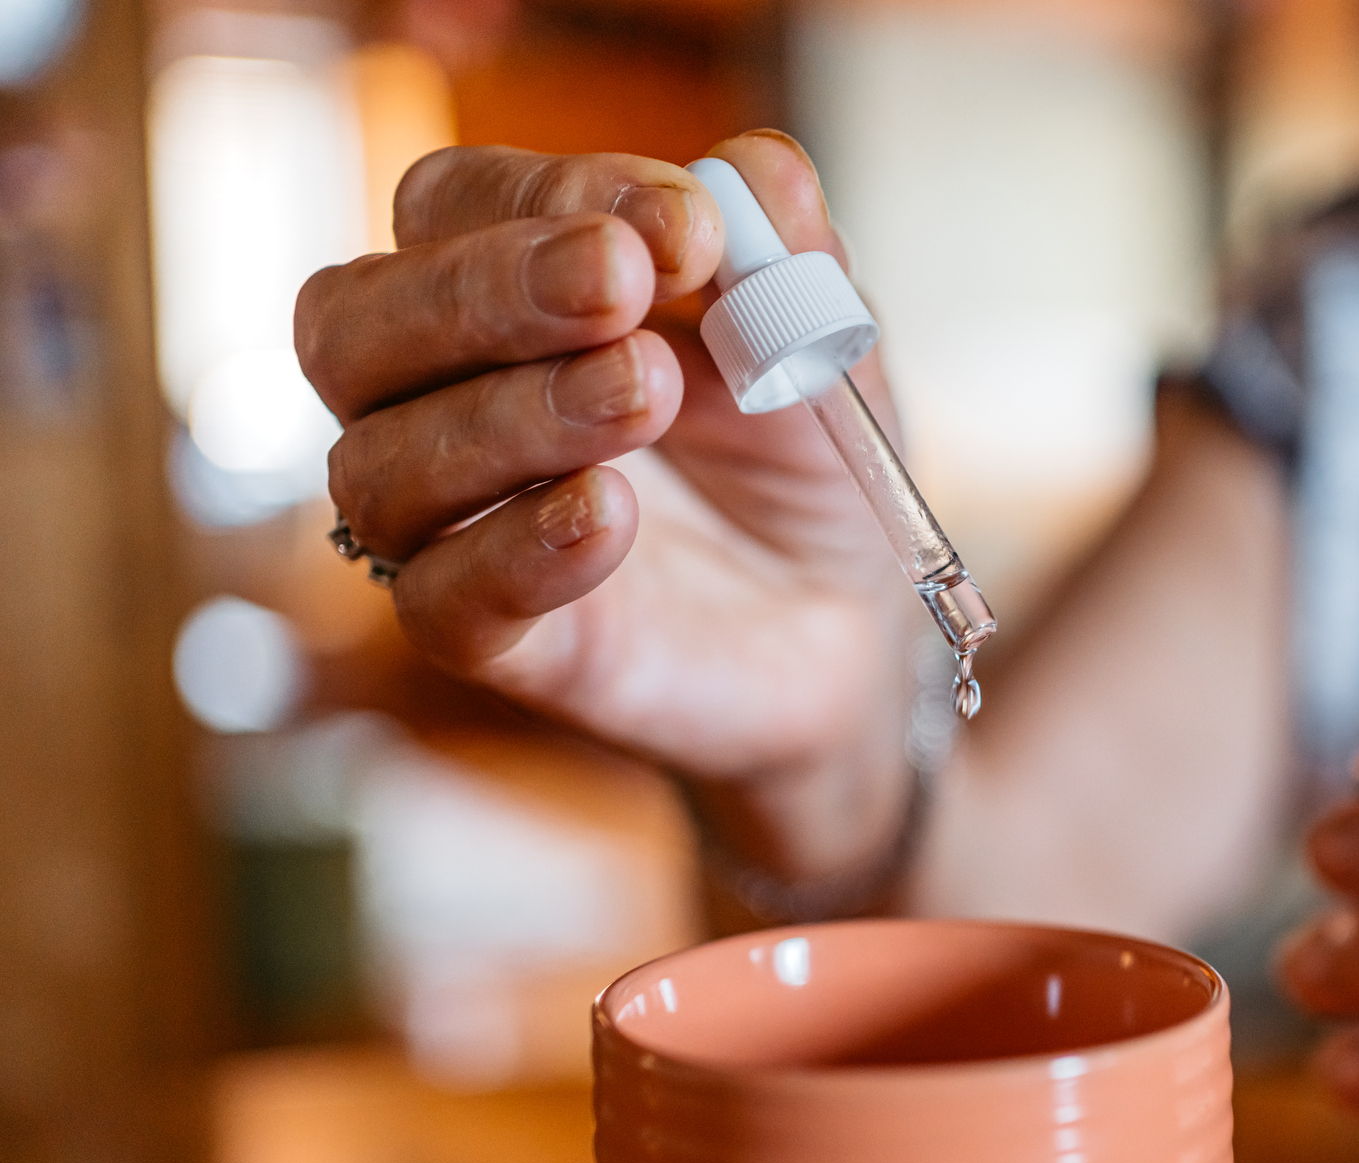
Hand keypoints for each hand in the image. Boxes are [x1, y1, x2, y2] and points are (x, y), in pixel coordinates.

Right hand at [296, 135, 915, 872]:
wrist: (844, 616)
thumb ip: (786, 255)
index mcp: (498, 289)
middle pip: (354, 322)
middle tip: (619, 283)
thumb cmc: (797, 458)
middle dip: (488, 289)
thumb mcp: (816, 341)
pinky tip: (607, 514)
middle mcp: (432, 397)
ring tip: (645, 393)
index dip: (545, 197)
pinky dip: (517, 548)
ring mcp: (448, 526)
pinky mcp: (490, 641)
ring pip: (379, 462)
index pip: (447, 207)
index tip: (682, 223)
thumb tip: (756, 166)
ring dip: (513, 415)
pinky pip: (441, 599)